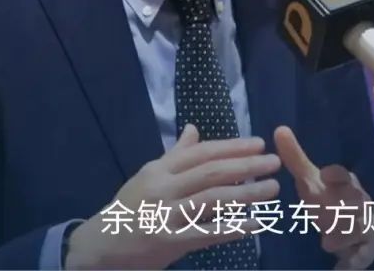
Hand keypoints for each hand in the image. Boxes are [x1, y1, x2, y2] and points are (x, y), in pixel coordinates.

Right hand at [65, 125, 280, 269]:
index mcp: (159, 169)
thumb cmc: (129, 208)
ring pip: (212, 200)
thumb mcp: (148, 176)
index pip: (202, 152)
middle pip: (211, 172)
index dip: (232, 147)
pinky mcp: (169, 243)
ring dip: (246, 193)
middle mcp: (163, 188)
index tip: (259, 143)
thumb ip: (175, 154)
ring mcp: (165, 215)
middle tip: (274, 162)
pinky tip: (255, 223)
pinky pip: (206, 233)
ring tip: (272, 188)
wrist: (99, 245)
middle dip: (246, 165)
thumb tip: (194, 129)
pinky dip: (233, 227)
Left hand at [274, 126, 373, 269]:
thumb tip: (279, 129)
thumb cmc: (330, 200)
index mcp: (345, 183)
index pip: (344, 175)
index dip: (336, 175)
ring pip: (360, 228)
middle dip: (343, 209)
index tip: (324, 175)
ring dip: (343, 236)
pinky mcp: (367, 246)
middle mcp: (359, 201)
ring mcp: (366, 224)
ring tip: (326, 244)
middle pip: (355, 202)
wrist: (357, 232)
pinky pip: (363, 254)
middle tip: (326, 216)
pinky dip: (353, 261)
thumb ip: (296, 158)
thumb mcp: (312, 182)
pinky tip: (340, 268)